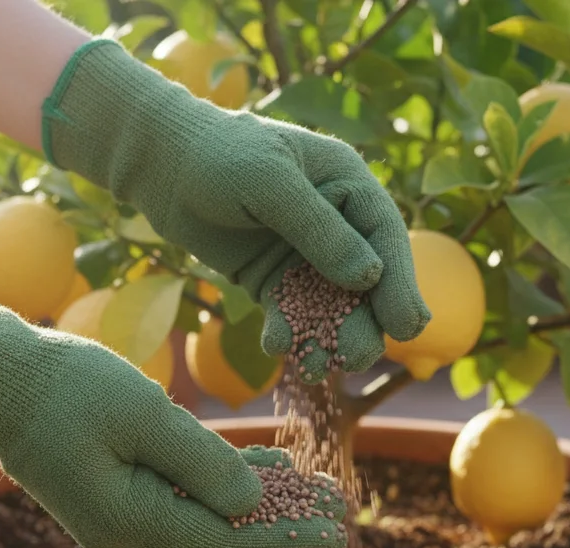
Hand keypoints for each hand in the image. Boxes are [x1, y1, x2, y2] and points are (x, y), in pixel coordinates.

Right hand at [0, 259, 346, 547]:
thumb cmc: (64, 384)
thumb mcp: (142, 414)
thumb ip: (199, 461)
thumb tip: (250, 503)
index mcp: (126, 517)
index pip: (222, 541)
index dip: (283, 539)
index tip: (335, 536)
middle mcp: (121, 526)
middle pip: (218, 535)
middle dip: (282, 526)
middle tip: (342, 517)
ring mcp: (113, 509)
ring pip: (203, 515)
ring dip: (259, 505)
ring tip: (317, 493)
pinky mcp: (112, 485)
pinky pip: (180, 494)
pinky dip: (224, 484)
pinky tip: (268, 474)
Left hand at [43, 40, 430, 382]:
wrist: (162, 166)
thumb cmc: (219, 156)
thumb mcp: (270, 183)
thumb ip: (319, 230)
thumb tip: (368, 278)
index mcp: (349, 185)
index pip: (386, 238)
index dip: (400, 284)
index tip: (407, 326)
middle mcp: (337, 222)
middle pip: (366, 282)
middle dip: (364, 323)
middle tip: (357, 357)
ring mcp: (306, 254)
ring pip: (331, 305)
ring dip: (327, 337)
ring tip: (317, 368)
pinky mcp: (275, 278)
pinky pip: (292, 313)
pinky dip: (289, 333)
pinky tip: (279, 348)